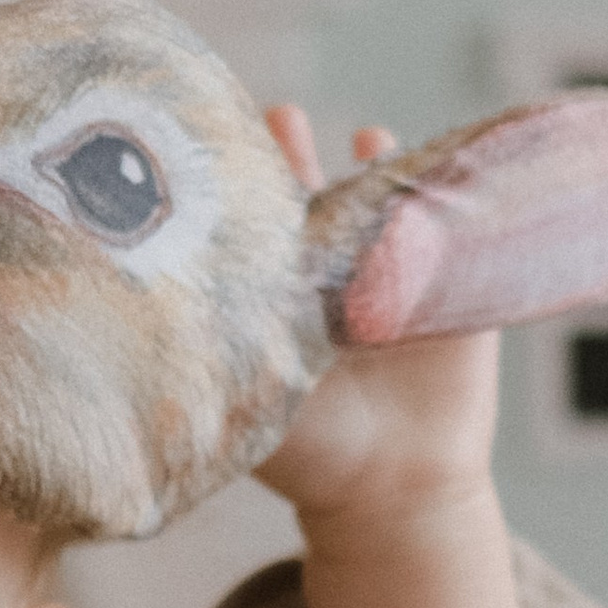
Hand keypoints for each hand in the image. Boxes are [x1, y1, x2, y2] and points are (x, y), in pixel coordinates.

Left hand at [255, 106, 518, 607]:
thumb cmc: (312, 455)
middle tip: (279, 116)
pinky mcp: (456, 291)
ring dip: (378, 166)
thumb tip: (148, 344)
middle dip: (296, 153)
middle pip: (315, 195)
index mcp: (284, 289)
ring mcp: (398, 273)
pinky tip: (446, 180)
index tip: (217, 148)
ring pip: (385, 203)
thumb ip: (220, 370)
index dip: (242, 184)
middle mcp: (335, 269)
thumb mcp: (259, 407)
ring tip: (367, 137)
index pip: (258, 222)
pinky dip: (452, 205)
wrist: (397, 491)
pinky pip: (459, 235)